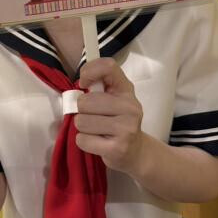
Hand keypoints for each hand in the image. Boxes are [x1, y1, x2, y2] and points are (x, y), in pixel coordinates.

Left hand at [76, 58, 144, 173]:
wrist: (136, 151)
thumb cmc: (118, 120)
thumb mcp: (113, 98)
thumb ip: (99, 86)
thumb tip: (80, 83)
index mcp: (126, 89)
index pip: (108, 67)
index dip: (89, 71)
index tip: (83, 83)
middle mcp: (130, 107)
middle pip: (85, 101)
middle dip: (81, 110)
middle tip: (92, 116)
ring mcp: (126, 128)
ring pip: (81, 122)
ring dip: (82, 127)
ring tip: (96, 130)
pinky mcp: (118, 148)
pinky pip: (83, 140)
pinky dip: (84, 142)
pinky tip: (97, 142)